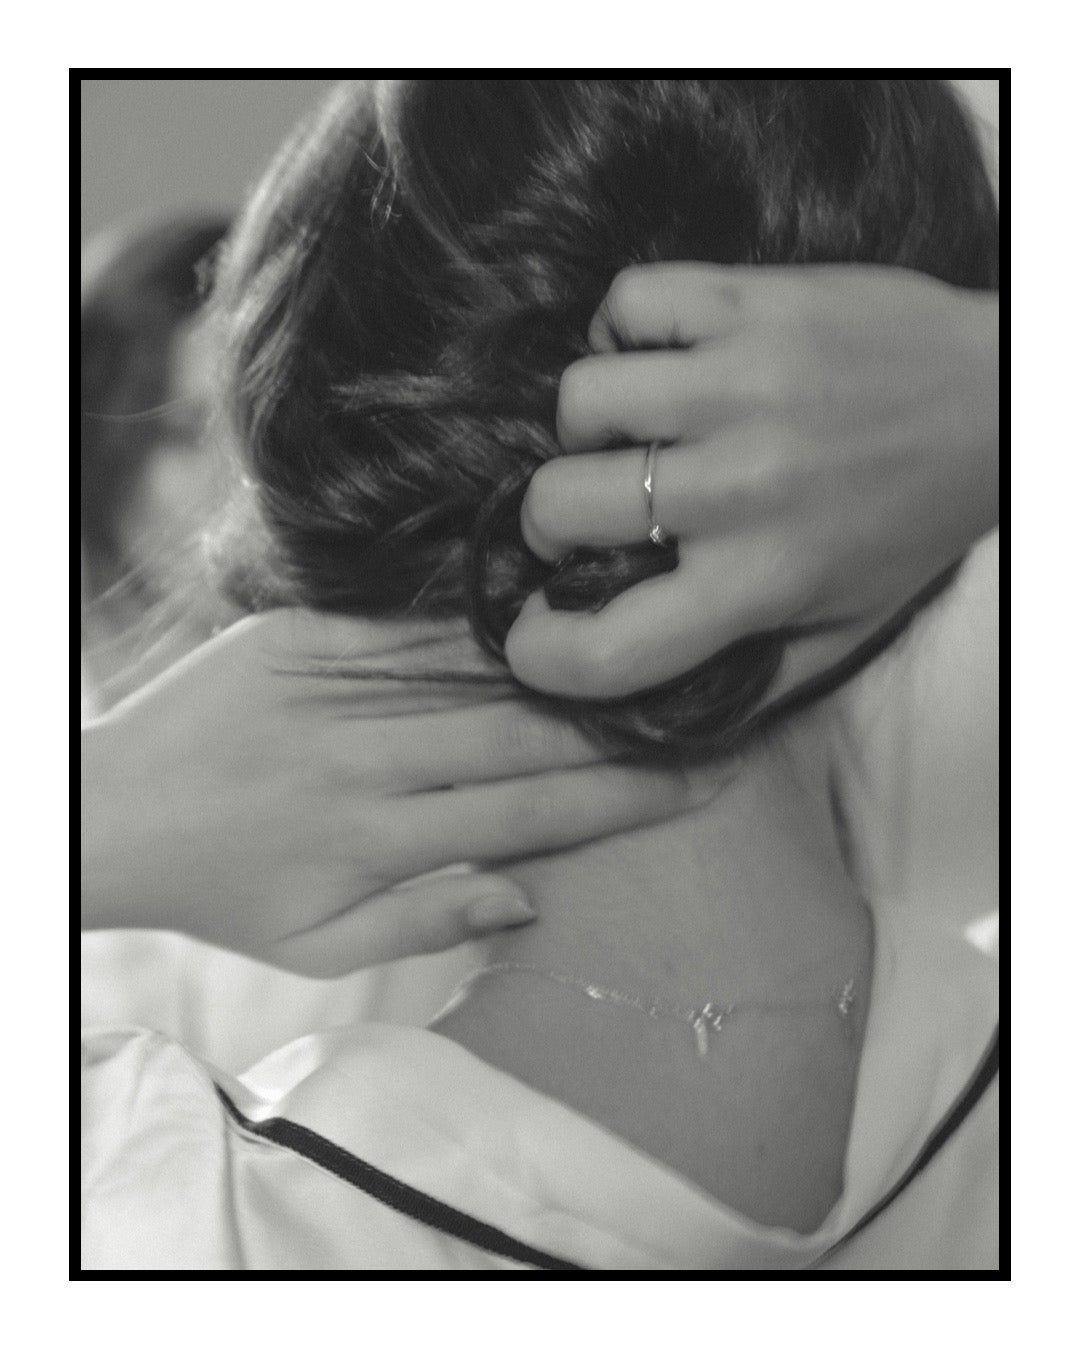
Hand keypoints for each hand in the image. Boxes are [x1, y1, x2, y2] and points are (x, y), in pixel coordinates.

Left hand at [82, 609, 705, 975]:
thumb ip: (426, 920)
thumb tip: (530, 895)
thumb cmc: (224, 892)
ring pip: (471, 675)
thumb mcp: (317, 946)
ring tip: (639, 652)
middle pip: (519, 738)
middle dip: (619, 730)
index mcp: (376, 840)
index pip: (529, 815)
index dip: (620, 801)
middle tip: (700, 710)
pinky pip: (402, 626)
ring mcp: (329, 690)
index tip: (694, 787)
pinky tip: (537, 607)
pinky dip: (473, 620)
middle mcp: (363, 761)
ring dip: (562, 666)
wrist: (111, 814)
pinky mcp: (297, 637)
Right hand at [506, 263, 997, 700]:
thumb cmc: (912, 521)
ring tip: (629, 431)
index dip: (540, 652)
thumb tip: (644, 715)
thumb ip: (748, 679)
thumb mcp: (844, 627)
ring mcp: (747, 387)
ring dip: (586, 423)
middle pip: (561, 504)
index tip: (536, 631)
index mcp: (763, 582)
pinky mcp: (756, 304)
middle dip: (548, 519)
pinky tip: (659, 356)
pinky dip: (622, 327)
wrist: (1001, 403)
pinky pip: (627, 303)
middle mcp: (745, 488)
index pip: (607, 650)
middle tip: (581, 514)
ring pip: (581, 398)